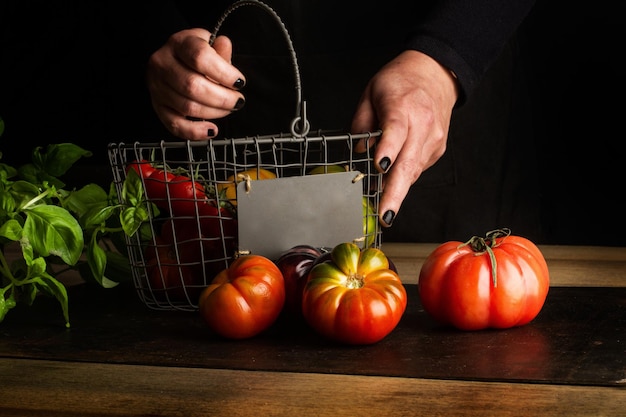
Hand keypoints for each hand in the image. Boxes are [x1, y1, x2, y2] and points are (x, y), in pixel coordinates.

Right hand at [146, 28, 246, 139]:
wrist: (173, 61)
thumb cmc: (196, 55)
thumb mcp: (209, 45)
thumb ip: (219, 50)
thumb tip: (225, 45)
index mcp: (178, 43)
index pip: (199, 57)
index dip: (223, 73)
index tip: (239, 82)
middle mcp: (162, 63)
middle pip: (193, 85)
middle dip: (222, 98)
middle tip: (237, 101)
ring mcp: (157, 87)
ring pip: (187, 106)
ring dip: (214, 112)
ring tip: (228, 109)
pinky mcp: (158, 107)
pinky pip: (175, 125)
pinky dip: (195, 131)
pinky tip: (212, 129)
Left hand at [351, 50, 458, 226]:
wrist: (436, 73)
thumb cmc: (401, 81)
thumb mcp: (370, 92)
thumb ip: (362, 122)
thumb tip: (359, 149)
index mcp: (403, 107)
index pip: (396, 131)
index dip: (388, 150)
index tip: (379, 168)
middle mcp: (423, 125)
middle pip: (408, 163)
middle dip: (395, 193)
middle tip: (385, 215)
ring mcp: (433, 139)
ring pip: (412, 172)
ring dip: (397, 192)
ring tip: (383, 208)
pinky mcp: (436, 150)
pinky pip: (416, 169)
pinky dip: (403, 178)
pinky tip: (393, 182)